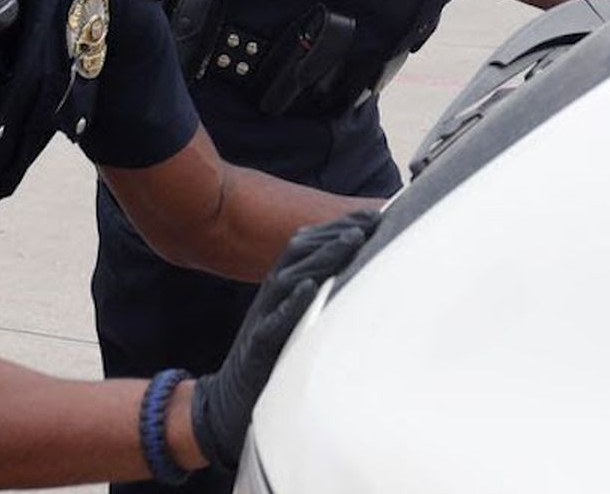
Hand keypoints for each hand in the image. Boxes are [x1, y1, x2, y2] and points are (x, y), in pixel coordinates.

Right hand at [189, 209, 379, 467]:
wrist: (235, 395)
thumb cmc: (277, 353)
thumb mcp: (299, 315)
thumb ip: (320, 290)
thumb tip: (356, 271)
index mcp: (284, 282)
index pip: (311, 243)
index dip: (340, 226)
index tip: (374, 215)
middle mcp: (273, 291)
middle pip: (302, 250)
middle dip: (337, 232)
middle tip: (371, 221)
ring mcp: (265, 315)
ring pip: (292, 276)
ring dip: (323, 256)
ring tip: (351, 241)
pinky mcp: (260, 343)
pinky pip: (276, 320)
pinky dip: (294, 303)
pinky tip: (312, 288)